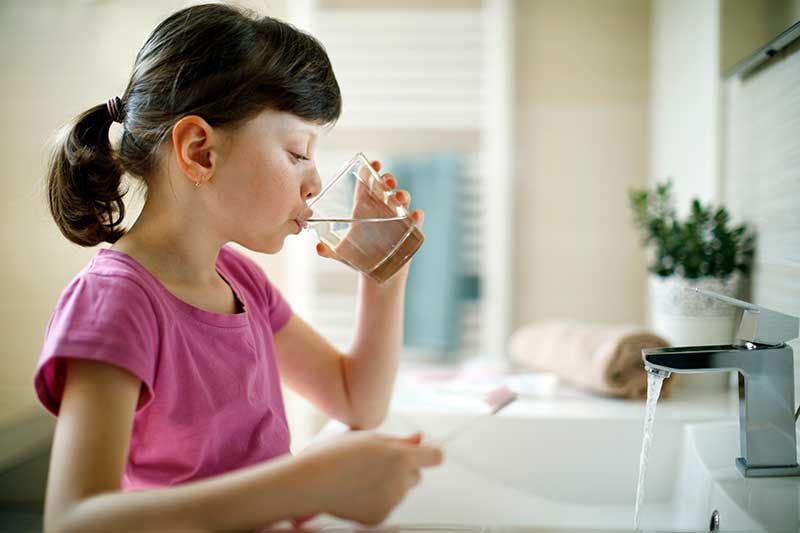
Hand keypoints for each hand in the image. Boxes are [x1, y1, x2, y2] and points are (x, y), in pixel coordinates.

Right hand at [299, 430, 442, 525]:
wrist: (311, 482)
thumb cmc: (336, 455)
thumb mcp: (370, 438)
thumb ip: (400, 441)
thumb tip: (420, 439)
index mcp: (401, 456)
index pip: (435, 457)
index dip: (429, 454)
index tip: (423, 453)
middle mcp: (400, 480)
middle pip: (415, 476)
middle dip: (403, 469)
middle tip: (376, 463)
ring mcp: (391, 501)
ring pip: (400, 491)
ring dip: (388, 484)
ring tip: (360, 476)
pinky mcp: (380, 517)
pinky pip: (386, 505)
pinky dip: (376, 500)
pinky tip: (356, 490)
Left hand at [315, 160, 424, 279]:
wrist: (376, 273)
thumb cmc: (358, 257)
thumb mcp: (341, 252)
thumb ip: (328, 250)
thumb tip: (318, 247)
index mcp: (363, 207)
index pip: (367, 183)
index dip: (370, 171)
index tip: (373, 163)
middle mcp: (381, 208)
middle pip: (386, 187)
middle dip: (388, 179)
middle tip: (386, 182)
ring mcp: (396, 218)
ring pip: (402, 200)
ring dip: (402, 195)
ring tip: (399, 198)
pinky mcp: (408, 231)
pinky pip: (415, 221)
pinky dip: (416, 217)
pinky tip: (415, 215)